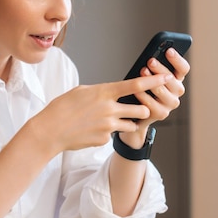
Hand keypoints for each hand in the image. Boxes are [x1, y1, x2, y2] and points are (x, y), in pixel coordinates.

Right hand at [35, 72, 174, 155]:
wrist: (50, 131)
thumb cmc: (62, 108)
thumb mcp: (81, 91)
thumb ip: (101, 91)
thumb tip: (113, 91)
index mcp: (104, 92)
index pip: (135, 84)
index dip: (154, 81)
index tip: (166, 78)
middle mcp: (109, 109)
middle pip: (141, 109)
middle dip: (144, 109)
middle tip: (140, 109)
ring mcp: (108, 126)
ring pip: (131, 125)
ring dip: (128, 123)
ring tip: (113, 121)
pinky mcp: (104, 139)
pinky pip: (113, 135)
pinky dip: (107, 133)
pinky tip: (93, 131)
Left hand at [130, 47, 188, 129]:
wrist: (137, 112)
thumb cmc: (143, 88)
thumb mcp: (149, 75)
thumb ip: (153, 67)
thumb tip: (151, 57)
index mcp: (177, 79)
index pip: (183, 69)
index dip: (177, 59)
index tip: (169, 50)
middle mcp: (177, 91)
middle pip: (172, 79)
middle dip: (160, 68)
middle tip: (150, 60)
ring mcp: (170, 104)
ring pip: (162, 91)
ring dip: (152, 81)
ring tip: (142, 71)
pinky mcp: (161, 114)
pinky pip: (152, 104)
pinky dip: (143, 96)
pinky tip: (136, 90)